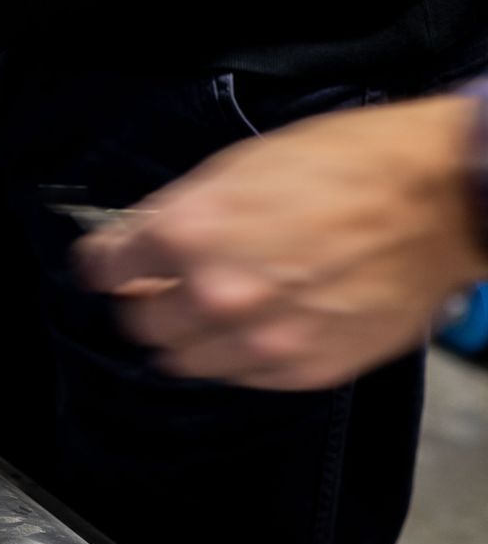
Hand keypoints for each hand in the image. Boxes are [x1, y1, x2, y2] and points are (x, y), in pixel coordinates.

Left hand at [76, 95, 487, 389]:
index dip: (103, 262)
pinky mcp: (301, 369)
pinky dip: (237, 356)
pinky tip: (259, 326)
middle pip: (139, 322)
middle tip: (160, 288)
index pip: (107, 266)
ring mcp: (258, 339)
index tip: (105, 264)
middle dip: (144, 302)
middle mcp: (213, 294)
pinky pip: (241, 376)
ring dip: (187, 337)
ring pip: (183, 360)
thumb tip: (141, 240)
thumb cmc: (345, 166)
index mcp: (188, 233)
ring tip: (211, 311)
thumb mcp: (241, 167)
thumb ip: (181, 213)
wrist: (440, 199)